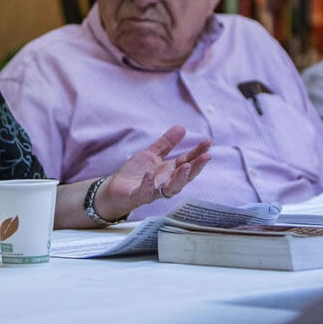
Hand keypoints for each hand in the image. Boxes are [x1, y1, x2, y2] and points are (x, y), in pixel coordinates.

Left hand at [95, 125, 210, 218]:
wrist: (115, 189)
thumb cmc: (135, 174)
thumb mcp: (151, 155)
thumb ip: (166, 144)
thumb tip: (182, 127)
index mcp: (169, 172)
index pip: (187, 161)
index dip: (198, 153)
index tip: (208, 142)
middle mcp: (165, 182)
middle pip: (185, 177)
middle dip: (196, 167)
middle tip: (206, 156)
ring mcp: (153, 190)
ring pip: (171, 189)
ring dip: (180, 178)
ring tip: (186, 166)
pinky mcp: (138, 196)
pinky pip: (146, 192)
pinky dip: (149, 184)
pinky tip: (151, 174)